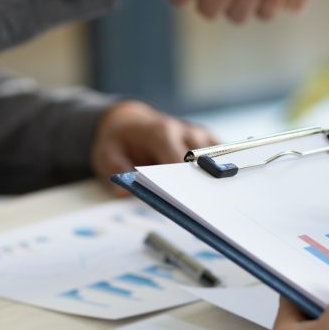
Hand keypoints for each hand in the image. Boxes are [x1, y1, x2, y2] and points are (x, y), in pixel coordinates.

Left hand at [90, 101, 214, 195]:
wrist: (130, 121)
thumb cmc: (119, 140)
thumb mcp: (105, 152)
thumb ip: (114, 168)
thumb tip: (123, 191)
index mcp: (161, 132)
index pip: (179, 160)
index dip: (184, 182)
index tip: (188, 203)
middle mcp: (185, 131)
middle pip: (203, 161)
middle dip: (204, 184)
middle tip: (206, 208)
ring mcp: (200, 135)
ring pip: (218, 159)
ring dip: (216, 179)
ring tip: (216, 201)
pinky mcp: (209, 140)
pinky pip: (223, 156)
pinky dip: (223, 171)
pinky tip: (222, 189)